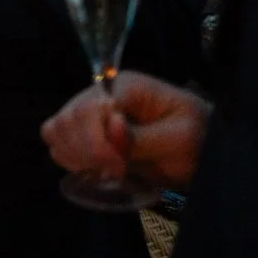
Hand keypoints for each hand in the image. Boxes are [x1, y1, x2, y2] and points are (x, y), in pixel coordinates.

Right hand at [40, 71, 210, 191]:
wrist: (202, 146)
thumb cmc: (197, 138)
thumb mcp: (179, 138)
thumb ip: (141, 136)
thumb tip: (110, 127)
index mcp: (126, 87)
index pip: (89, 108)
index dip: (96, 142)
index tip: (119, 167)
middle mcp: (101, 93)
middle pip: (67, 118)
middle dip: (86, 151)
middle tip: (116, 170)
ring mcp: (91, 111)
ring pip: (55, 129)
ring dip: (75, 155)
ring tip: (104, 170)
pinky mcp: (86, 130)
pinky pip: (57, 142)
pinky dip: (69, 158)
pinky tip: (94, 168)